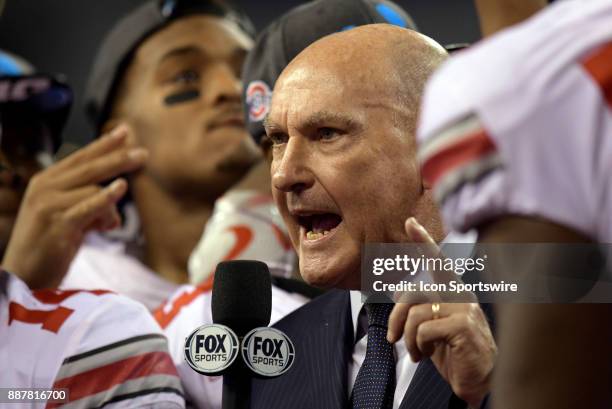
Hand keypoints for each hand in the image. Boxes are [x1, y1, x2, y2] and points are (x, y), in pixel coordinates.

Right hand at [2, 125, 147, 287]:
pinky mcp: (58, 223)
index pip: (80, 157)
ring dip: (111, 208)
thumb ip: (87, 199)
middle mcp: (45, 187)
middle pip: (90, 166)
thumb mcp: (67, 215)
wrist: (24, 276)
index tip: (124, 131)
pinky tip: (119, 190)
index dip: (104, 144)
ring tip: (107, 226)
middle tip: (144, 154)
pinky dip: (107, 199)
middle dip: (119, 158)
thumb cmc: (49, 246)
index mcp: (46, 181)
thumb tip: (117, 190)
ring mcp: (50, 204)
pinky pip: (90, 205)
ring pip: (94, 188)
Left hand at [387, 217, 496, 406]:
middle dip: (395, 317)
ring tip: (418, 352)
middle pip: (414, 292)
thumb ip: (420, 309)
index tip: (410, 222)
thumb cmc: (457, 355)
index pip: (437, 262)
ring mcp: (465, 309)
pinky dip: (418, 345)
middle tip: (392, 338)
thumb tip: (396, 294)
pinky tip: (428, 355)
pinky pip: (424, 329)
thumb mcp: (433, 329)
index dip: (423, 241)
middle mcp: (462, 295)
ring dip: (408, 339)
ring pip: (416, 312)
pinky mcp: (463, 326)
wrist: (481, 382)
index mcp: (455, 292)